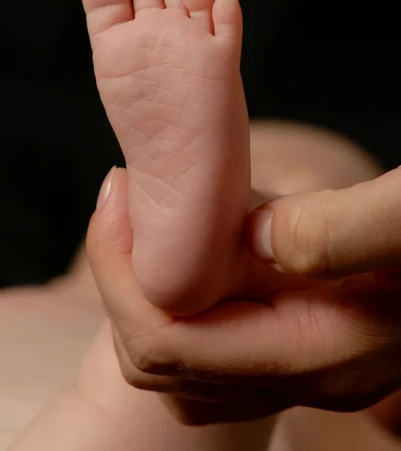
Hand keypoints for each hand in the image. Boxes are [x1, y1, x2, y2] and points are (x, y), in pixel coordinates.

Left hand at [87, 168, 400, 425]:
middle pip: (157, 362)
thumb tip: (253, 237)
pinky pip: (207, 345)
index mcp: (318, 353)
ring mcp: (301, 367)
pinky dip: (180, 297)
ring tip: (145, 220)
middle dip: (121, 277)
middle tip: (121, 197)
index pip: (169, 344)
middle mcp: (304, 378)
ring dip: (145, 290)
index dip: (122, 270)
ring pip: (176, 362)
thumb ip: (336, 232)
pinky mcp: (300, 342)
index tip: (118, 189)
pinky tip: (198, 244)